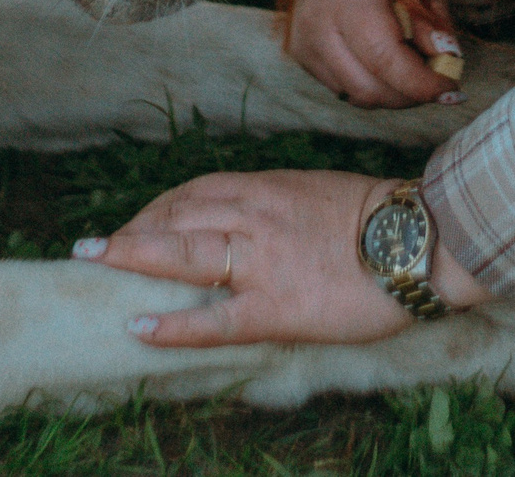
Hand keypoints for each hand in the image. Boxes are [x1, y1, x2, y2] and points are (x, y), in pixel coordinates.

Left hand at [76, 169, 489, 347]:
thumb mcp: (318, 193)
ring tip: (94, 263)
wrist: (420, 239)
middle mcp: (255, 217)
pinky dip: (173, 323)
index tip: (137, 222)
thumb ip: (279, 204)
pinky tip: (139, 327)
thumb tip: (251, 220)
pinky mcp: (276, 306)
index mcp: (268, 188)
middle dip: (133, 230)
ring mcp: (262, 261)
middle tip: (99, 247)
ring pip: (183, 252)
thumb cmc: (379, 218)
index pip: (196, 191)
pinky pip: (214, 317)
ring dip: (131, 257)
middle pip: (177, 216)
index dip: (158, 207)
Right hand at [289, 0, 461, 108]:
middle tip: (440, 76)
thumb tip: (445, 58)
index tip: (453, 88)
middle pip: (372, 90)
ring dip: (394, 92)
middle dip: (412, 94)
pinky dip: (373, 84)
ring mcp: (304, 43)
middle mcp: (317, 26)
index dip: (422, 83)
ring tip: (416, 63)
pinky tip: (389, 59)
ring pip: (358, 96)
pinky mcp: (302, 54)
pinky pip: (344, 87)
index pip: (385, 60)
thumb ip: (431, 10)